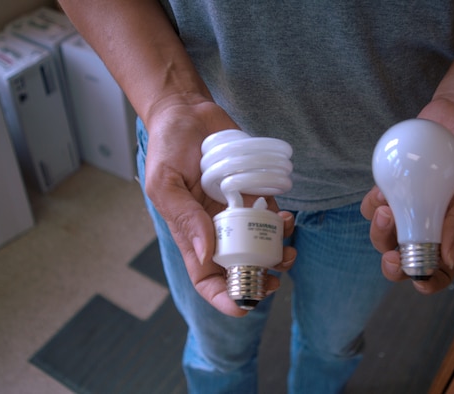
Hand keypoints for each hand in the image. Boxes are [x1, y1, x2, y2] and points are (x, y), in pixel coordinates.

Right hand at [144, 95, 295, 315]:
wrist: (188, 113)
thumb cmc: (168, 148)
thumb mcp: (165, 184)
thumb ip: (185, 219)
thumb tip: (207, 254)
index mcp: (191, 236)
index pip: (206, 279)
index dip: (224, 298)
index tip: (245, 306)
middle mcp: (216, 229)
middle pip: (240, 268)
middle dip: (260, 280)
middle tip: (276, 276)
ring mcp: (236, 212)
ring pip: (261, 246)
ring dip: (277, 254)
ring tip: (288, 250)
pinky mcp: (254, 194)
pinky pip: (272, 216)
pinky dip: (283, 224)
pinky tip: (288, 219)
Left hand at [361, 97, 453, 293]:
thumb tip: (447, 259)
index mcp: (452, 234)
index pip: (438, 271)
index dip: (426, 281)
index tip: (416, 277)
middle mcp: (426, 226)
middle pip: (401, 259)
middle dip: (391, 262)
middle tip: (392, 249)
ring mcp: (407, 208)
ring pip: (382, 235)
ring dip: (379, 230)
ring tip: (387, 207)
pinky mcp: (391, 188)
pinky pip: (372, 206)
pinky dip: (372, 204)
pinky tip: (381, 190)